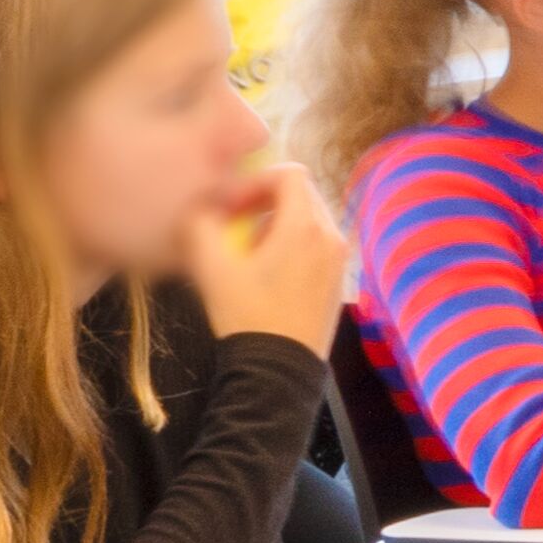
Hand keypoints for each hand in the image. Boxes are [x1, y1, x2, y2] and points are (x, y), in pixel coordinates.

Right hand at [186, 155, 355, 353]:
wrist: (278, 368)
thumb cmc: (246, 315)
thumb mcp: (211, 267)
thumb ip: (201, 223)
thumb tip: (204, 203)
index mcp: (306, 227)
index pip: (290, 173)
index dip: (256, 181)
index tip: (232, 206)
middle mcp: (332, 237)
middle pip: (301, 194)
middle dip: (265, 201)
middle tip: (235, 226)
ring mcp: (340, 259)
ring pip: (309, 218)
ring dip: (276, 222)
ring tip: (248, 251)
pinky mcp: (339, 278)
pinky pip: (317, 242)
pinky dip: (292, 242)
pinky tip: (267, 271)